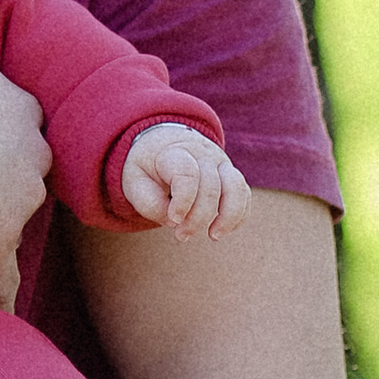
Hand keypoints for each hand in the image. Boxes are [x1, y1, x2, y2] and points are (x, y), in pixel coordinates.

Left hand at [120, 122, 250, 239]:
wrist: (163, 142)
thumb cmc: (147, 167)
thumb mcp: (134, 181)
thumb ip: (149, 203)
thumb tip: (174, 221)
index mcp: (174, 152)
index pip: (187, 174)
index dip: (183, 201)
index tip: (173, 220)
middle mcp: (202, 154)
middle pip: (211, 187)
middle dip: (198, 217)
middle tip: (181, 235)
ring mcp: (220, 162)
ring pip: (235, 187)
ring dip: (228, 217)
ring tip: (213, 236)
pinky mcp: (230, 173)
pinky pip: (243, 194)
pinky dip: (238, 214)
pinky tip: (222, 230)